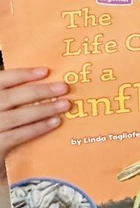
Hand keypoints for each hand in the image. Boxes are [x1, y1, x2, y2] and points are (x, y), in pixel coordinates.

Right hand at [0, 68, 69, 182]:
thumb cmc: (3, 126)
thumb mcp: (7, 107)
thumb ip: (17, 97)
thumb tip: (48, 82)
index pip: (1, 80)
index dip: (22, 74)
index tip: (45, 71)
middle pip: (10, 97)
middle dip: (39, 91)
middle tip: (63, 88)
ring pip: (15, 117)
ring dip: (43, 110)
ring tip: (65, 105)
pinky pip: (17, 136)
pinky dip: (37, 128)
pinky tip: (54, 123)